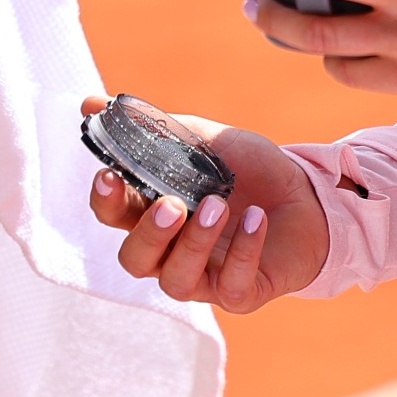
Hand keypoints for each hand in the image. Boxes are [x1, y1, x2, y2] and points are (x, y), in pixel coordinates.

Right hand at [81, 97, 330, 313]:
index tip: (111, 174)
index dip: (106, 200)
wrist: (309, 195)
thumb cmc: (247, 172)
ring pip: (176, 281)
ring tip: (219, 205)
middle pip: (135, 260)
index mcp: (153, 213)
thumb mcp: (201, 141)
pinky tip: (257, 218)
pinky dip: (244, 251)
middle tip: (172, 203)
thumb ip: (151, 127)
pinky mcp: (243, 293)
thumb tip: (88, 103)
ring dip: (194, 244)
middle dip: (149, 234)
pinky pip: (233, 287)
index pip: (114, 215)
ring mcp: (205, 277)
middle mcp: (171, 252)